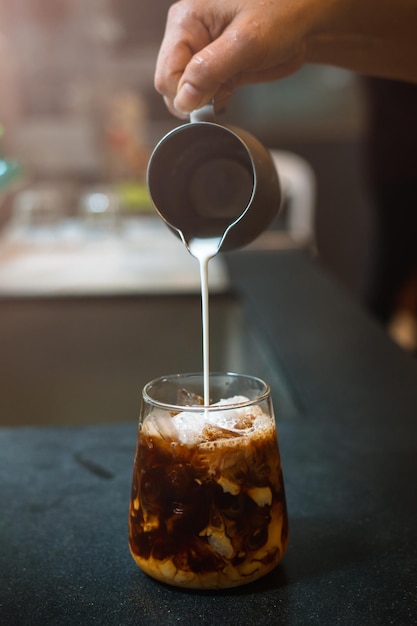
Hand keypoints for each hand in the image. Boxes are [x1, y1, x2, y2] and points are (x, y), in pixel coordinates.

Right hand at [154, 0, 309, 117]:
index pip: (167, 74)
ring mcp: (201, 53)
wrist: (306, 18)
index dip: (185, 95)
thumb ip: (210, 71)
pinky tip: (232, 89)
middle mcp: (188, 36)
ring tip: (232, 84)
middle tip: (225, 91)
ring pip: (187, 93)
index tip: (209, 101)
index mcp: (186, 22)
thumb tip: (183, 100)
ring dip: (206, 100)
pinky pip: (203, 93)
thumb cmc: (281, 14)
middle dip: (195, 98)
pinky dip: (215, 100)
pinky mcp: (215, 67)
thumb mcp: (246, 43)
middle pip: (172, 86)